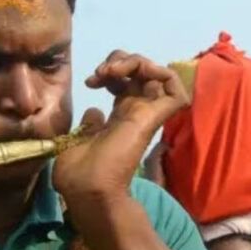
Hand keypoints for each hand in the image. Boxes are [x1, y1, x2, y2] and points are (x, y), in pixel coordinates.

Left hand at [53, 51, 188, 207]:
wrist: (88, 189)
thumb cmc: (77, 173)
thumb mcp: (77, 140)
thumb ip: (90, 125)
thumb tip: (95, 110)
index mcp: (118, 118)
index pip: (125, 83)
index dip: (109, 72)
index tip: (90, 82)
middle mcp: (136, 113)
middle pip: (142, 73)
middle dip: (121, 60)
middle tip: (101, 73)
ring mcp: (147, 114)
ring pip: (160, 74)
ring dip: (136, 62)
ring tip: (112, 71)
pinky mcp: (154, 118)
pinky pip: (174, 87)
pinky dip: (158, 71)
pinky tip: (134, 73)